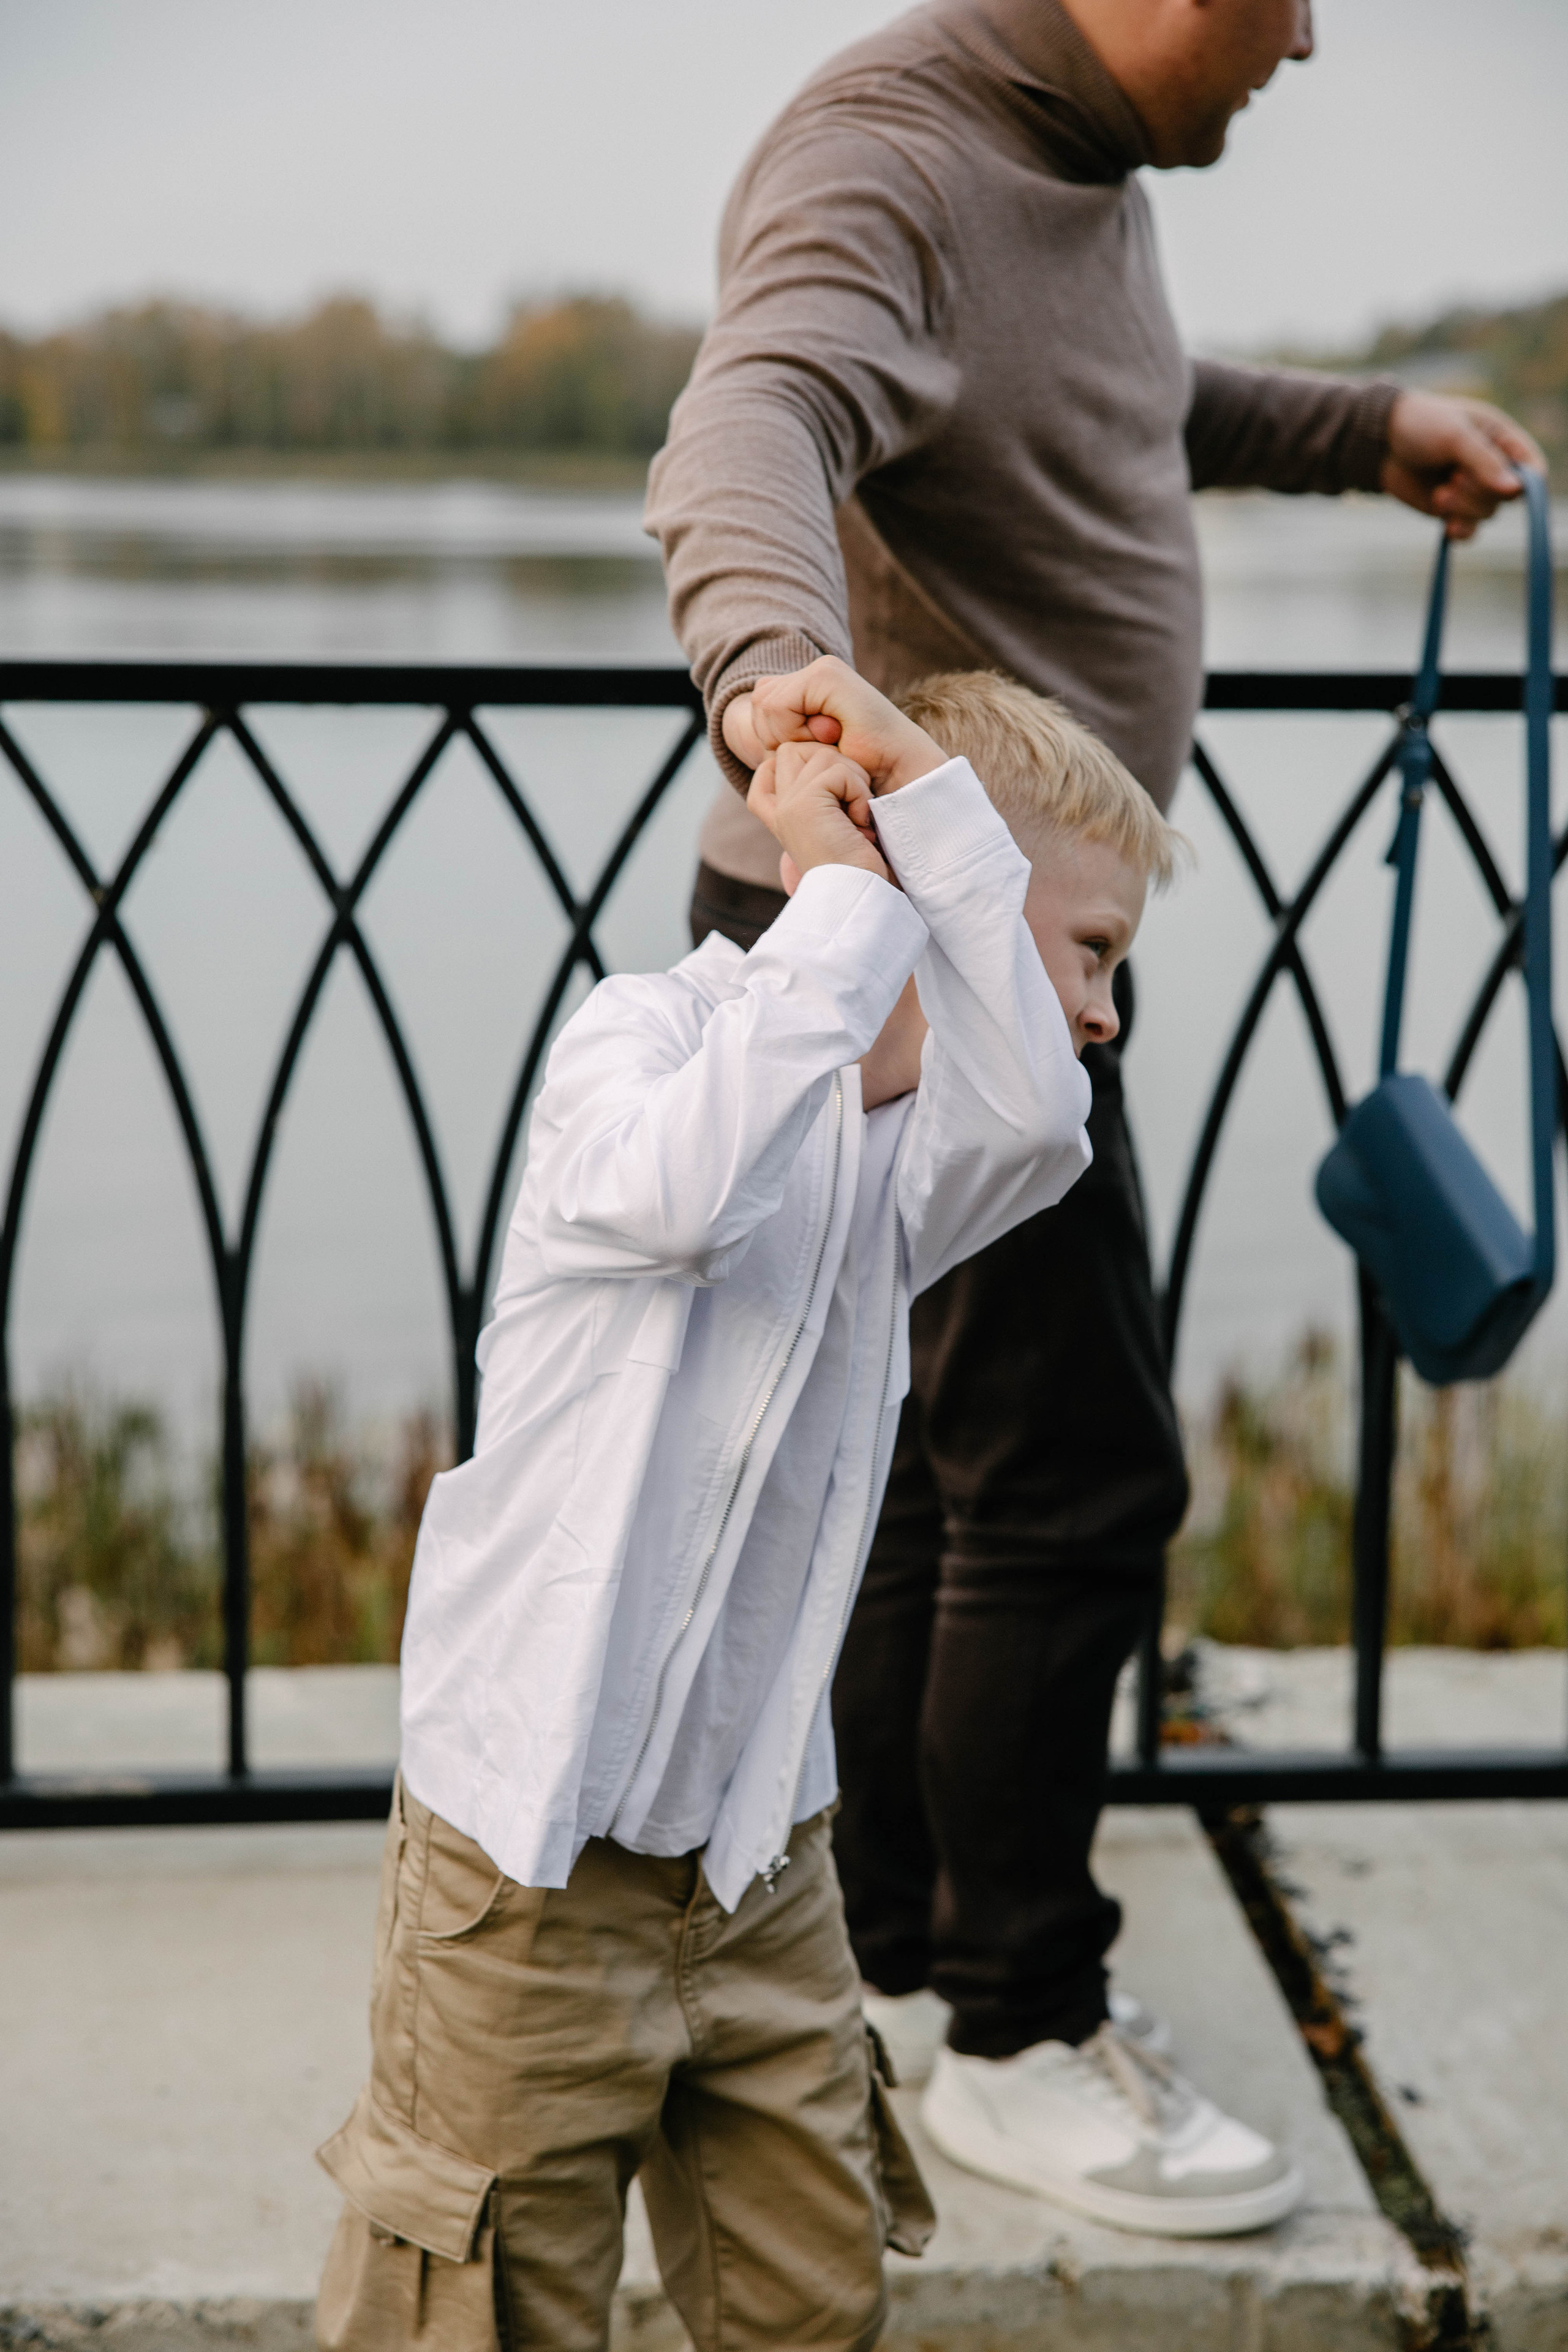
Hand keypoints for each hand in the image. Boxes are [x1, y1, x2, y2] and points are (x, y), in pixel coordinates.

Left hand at [728, 656, 946, 792]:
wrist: (897, 776)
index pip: (761, 704)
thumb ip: (785, 734)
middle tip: (821, 747)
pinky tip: (828, 738)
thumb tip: (756, 717)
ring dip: (788, 737)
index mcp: (813, 686)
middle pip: (758, 702)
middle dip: (777, 736)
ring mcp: (822, 669)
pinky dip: (794, 732)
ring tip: (827, 743)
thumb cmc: (860, 775)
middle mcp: (817, 671)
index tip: (814, 750)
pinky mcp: (825, 676)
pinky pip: (777, 706)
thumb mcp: (811, 755)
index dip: (774, 738)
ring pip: (764, 704)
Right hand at [747, 738, 889, 884]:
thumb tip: (831, 753)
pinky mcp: (803, 803)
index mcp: (776, 813)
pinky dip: (859, 793)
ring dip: (853, 780)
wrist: (856, 897)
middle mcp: (776, 807)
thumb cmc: (855, 864)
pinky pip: (838, 771)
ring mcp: (786, 804)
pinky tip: (859, 824)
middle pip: (795, 748)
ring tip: (856, 817)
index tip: (834, 794)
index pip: (773, 761)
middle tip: (850, 802)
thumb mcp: (831, 822)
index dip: (806, 761)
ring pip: (823, 755)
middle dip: (833, 764)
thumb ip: (821, 793)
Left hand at [1381, 391, 1543, 539]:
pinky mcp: (1452, 509)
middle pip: (1508, 496)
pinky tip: (1446, 526)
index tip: (1509, 490)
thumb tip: (1516, 490)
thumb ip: (1484, 461)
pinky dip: (1460, 530)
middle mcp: (1492, 466)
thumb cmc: (1421, 425)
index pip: (1533, 468)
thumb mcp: (1454, 436)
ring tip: (1440, 493)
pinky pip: (1468, 530)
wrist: (1380, 443)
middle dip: (1480, 493)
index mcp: (1502, 439)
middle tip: (1453, 479)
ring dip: (1463, 508)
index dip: (1528, 483)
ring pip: (1487, 514)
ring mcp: (1472, 490)